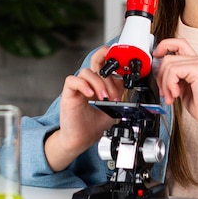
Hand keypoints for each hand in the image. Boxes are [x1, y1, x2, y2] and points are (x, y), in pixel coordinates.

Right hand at [44, 46, 123, 170]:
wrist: (81, 140)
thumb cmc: (94, 125)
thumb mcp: (113, 107)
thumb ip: (119, 94)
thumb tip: (128, 83)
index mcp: (100, 84)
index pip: (105, 64)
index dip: (113, 58)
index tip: (123, 60)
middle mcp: (89, 83)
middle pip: (96, 60)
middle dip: (107, 63)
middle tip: (116, 80)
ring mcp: (79, 88)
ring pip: (87, 72)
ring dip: (99, 83)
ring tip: (105, 97)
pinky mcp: (69, 94)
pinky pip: (72, 81)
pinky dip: (83, 85)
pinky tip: (91, 95)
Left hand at [152, 38, 197, 161]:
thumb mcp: (183, 88)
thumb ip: (174, 78)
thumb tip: (159, 72)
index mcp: (197, 63)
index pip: (178, 43)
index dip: (164, 46)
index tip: (156, 56)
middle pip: (168, 56)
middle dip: (160, 75)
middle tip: (164, 91)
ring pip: (168, 63)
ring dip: (164, 83)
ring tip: (170, 96)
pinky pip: (173, 71)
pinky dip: (169, 84)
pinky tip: (176, 95)